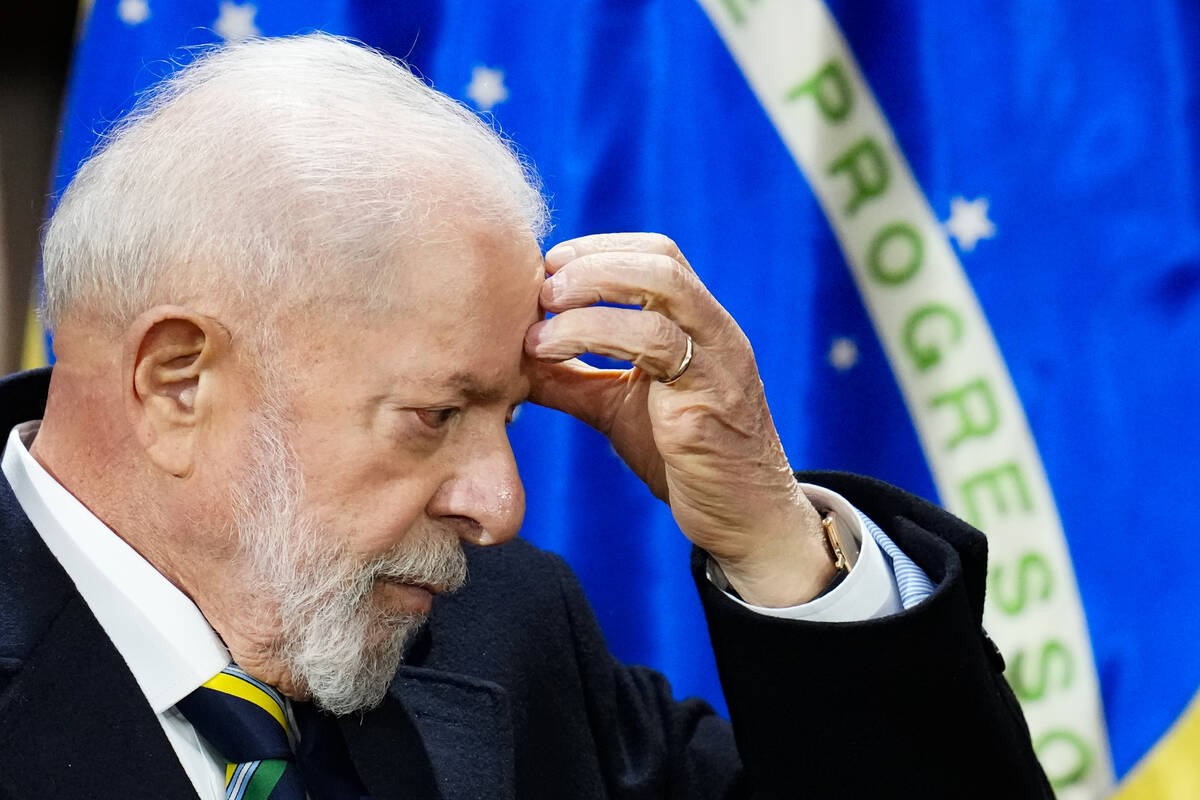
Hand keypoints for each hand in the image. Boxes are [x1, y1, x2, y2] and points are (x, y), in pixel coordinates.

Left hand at [524, 233, 836, 605]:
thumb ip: (571, 378)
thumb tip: (511, 358)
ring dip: (590, 295)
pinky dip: (594, 336)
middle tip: (541, 293)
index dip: (596, 250)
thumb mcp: (616, 409)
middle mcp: (715, 332)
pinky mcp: (708, 399)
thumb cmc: (683, 460)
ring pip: (662, 289)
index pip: (655, 254)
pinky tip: (550, 358)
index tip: (546, 271)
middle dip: (592, 263)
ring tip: (540, 328)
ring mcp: (717, 362)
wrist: (744, 520)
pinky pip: (657, 345)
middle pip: (661, 259)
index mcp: (697, 326)